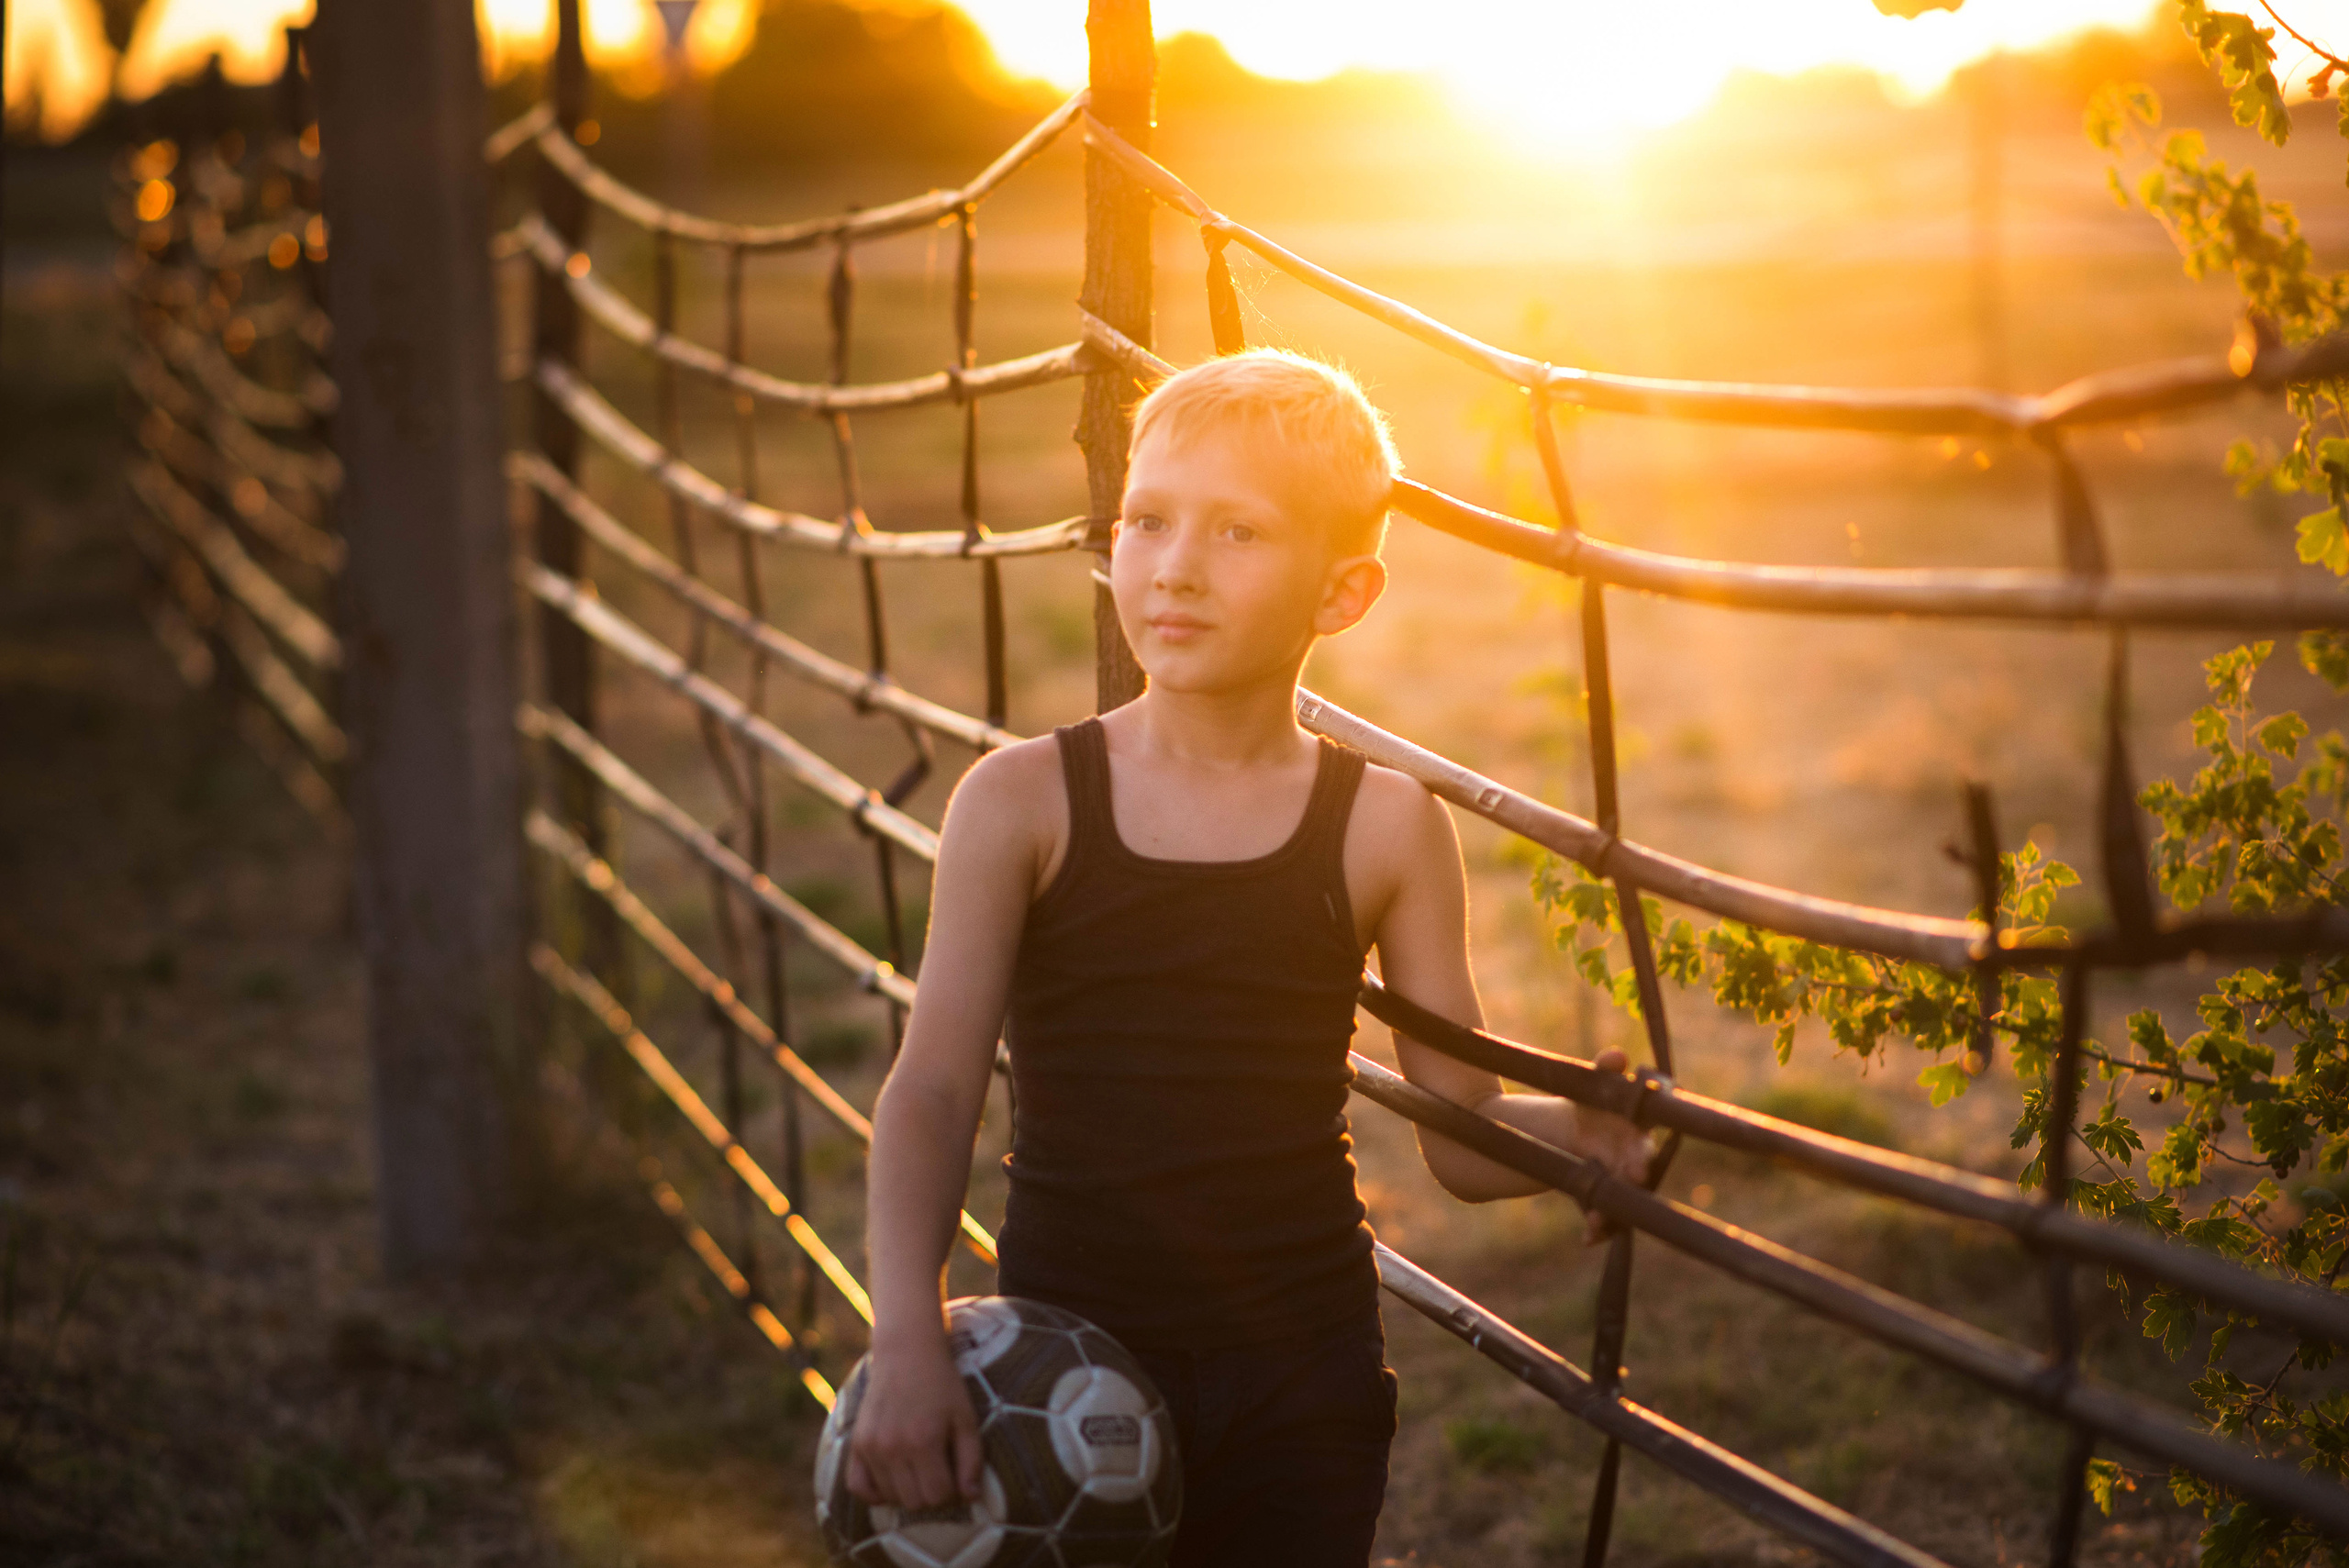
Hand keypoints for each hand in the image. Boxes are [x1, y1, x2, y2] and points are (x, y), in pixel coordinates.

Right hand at [846, 1336, 984, 1509]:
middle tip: (939, 1471)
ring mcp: (871, 1446)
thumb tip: (970, 1497)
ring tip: (919, 1467)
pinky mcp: (857, 1442)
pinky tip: (892, 1480)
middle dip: (931, 1494)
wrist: (907, 1352)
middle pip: (914, 1502)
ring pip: (890, 1498)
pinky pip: (857, 1487)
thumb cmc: (942, 1385)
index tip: (955, 1474)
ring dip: (907, 1491)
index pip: (937, 1496)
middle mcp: (893, 1447)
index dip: (951, 1491)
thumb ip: (971, 1460)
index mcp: (924, 1441)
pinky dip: (875, 1492)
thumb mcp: (965, 1418)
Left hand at [1570, 1047, 1655, 1243]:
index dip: (1643, 1156)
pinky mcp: (1601, 1196)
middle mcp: (1632, 1157)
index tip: (1639, 1169)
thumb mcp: (1586, 1085)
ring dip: (1614, 1213)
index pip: (1644, 1143)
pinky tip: (1589, 1238)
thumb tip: (1617, 1055)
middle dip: (1633, 1184)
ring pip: (1623, 1199)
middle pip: (1637, 1175)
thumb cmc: (1583, 1102)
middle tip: (1627, 1188)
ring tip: (1598, 1223)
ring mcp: (1618, 1178)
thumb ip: (1602, 1071)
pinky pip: (1604, 1214)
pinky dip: (1598, 1228)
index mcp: (1634, 1129)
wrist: (1553, 1130)